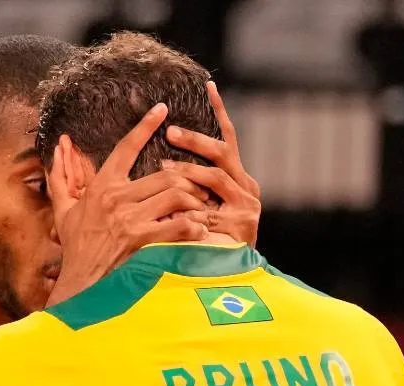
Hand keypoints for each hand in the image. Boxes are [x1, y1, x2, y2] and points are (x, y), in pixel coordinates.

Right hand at [46, 103, 210, 306]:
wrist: (80, 283)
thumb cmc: (75, 247)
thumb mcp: (63, 211)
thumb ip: (60, 179)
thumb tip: (56, 150)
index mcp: (101, 188)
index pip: (126, 147)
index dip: (145, 125)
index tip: (162, 109)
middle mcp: (116, 200)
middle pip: (165, 175)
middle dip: (188, 180)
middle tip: (200, 187)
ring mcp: (131, 220)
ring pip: (176, 196)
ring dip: (194, 202)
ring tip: (201, 208)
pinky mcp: (143, 241)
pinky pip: (179, 225)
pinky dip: (194, 227)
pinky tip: (198, 230)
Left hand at [164, 81, 260, 245]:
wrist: (211, 281)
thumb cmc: (189, 243)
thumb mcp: (181, 207)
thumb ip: (175, 184)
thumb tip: (156, 158)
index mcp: (233, 179)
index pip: (226, 139)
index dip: (219, 112)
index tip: (209, 85)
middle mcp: (245, 187)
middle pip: (223, 151)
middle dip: (196, 140)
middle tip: (170, 131)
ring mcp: (247, 204)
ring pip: (217, 174)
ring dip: (189, 167)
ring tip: (164, 167)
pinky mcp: (245, 221)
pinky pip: (215, 200)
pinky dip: (195, 196)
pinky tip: (176, 196)